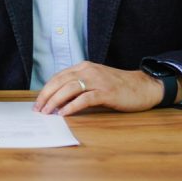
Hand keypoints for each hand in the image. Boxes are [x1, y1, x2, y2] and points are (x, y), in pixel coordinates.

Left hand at [34, 62, 178, 115]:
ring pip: (70, 89)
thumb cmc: (119, 86)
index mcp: (84, 67)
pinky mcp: (107, 92)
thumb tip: (59, 100)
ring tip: (48, 112)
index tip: (38, 102)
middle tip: (38, 109)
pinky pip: (85, 99)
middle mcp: (89, 71)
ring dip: (55, 101)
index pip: (59, 76)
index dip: (46, 89)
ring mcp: (98, 81)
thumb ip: (80, 86)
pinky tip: (64, 113)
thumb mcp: (96, 81)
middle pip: (60, 81)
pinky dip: (72, 106)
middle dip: (46, 96)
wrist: (143, 87)